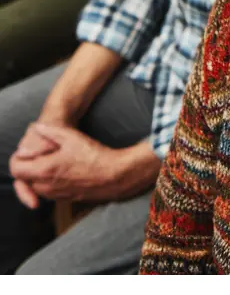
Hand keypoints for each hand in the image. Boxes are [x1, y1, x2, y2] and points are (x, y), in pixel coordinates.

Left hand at [9, 124, 126, 204]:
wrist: (114, 176)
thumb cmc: (94, 156)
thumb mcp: (72, 137)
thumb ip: (50, 131)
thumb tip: (36, 129)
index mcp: (44, 170)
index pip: (16, 169)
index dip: (19, 158)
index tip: (27, 151)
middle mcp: (46, 186)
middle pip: (25, 179)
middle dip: (29, 166)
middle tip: (41, 154)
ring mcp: (55, 195)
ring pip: (36, 186)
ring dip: (39, 175)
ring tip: (53, 161)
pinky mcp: (64, 199)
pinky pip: (48, 192)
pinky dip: (49, 182)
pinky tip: (63, 170)